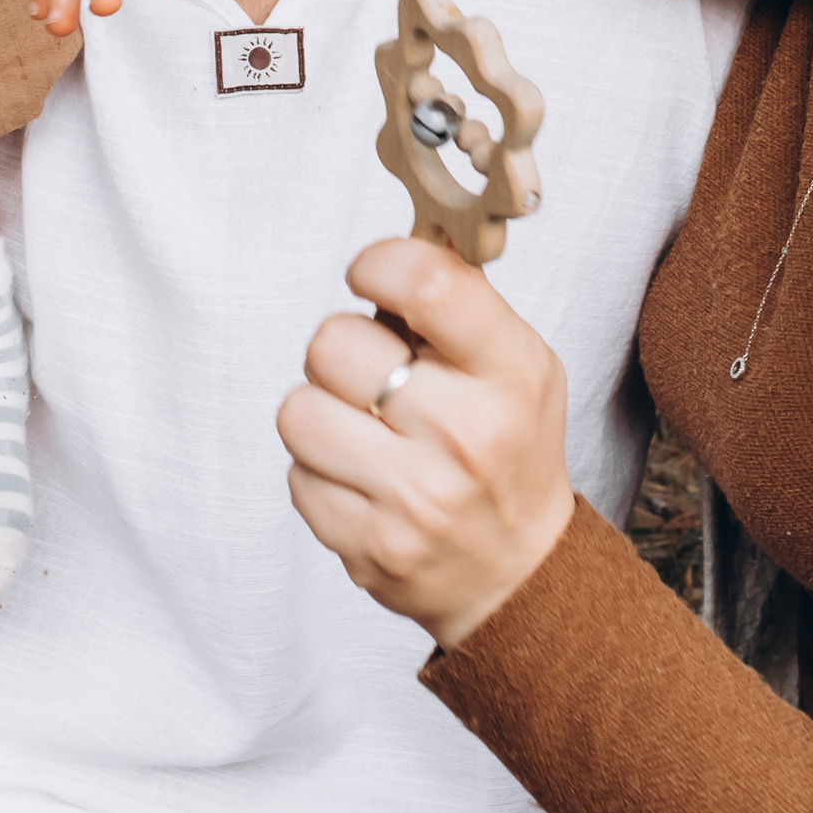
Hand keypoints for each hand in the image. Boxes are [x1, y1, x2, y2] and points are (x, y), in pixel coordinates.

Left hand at [277, 235, 575, 651]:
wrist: (516, 572)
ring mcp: (416, 497)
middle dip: (341, 351)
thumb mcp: (517, 366)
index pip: (427, 284)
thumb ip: (459, 303)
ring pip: (297, 412)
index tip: (370, 276)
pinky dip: (319, 474)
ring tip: (360, 428)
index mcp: (513, 373)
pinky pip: (295, 477)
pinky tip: (362, 480)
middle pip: (334, 342)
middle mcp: (468, 434)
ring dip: (320, 413)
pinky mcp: (369, 547)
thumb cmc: (508, 449)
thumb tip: (396, 240)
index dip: (378, 264)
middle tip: (372, 374)